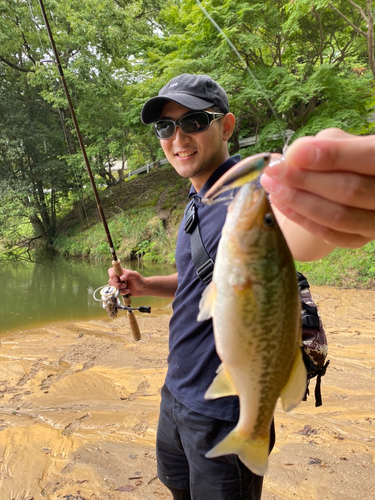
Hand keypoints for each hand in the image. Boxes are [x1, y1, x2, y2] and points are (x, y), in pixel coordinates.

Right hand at [108, 268, 148, 295]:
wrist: (144, 289)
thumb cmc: (140, 280)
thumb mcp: (135, 275)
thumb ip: (128, 274)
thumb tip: (121, 277)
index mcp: (121, 272)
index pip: (111, 271)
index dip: (111, 275)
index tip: (116, 279)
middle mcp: (118, 278)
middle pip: (111, 280)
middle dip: (116, 284)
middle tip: (124, 285)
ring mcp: (119, 284)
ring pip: (113, 287)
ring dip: (119, 289)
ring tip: (127, 288)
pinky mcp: (120, 290)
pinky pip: (117, 292)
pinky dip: (122, 292)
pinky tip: (128, 291)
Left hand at [261, 129, 374, 247]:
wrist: (343, 186)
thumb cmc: (341, 158)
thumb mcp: (337, 141)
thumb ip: (322, 144)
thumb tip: (293, 156)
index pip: (368, 156)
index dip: (331, 155)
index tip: (292, 154)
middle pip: (350, 190)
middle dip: (304, 180)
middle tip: (272, 172)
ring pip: (338, 216)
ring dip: (298, 201)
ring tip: (271, 186)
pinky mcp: (360, 238)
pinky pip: (330, 234)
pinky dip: (301, 219)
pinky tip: (279, 203)